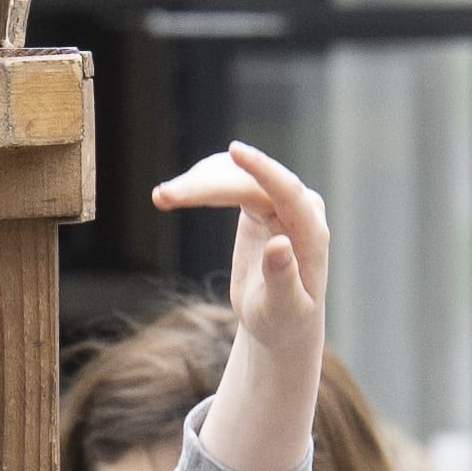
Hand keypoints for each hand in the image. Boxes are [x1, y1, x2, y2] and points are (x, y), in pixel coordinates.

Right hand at [153, 141, 327, 470]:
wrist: (280, 320)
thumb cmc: (284, 321)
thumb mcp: (282, 308)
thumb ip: (283, 279)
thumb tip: (279, 244)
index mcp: (310, 233)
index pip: (287, 190)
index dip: (261, 169)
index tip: (234, 149)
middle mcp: (299, 209)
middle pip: (248, 183)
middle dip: (206, 186)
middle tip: (162, 197)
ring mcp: (278, 202)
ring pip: (234, 177)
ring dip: (197, 183)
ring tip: (161, 198)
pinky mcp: (258, 203)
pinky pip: (227, 181)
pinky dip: (199, 185)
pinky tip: (174, 195)